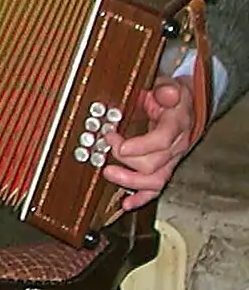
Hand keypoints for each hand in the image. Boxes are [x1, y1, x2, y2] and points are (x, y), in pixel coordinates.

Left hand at [103, 77, 196, 210]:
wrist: (184, 106)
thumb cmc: (170, 96)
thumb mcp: (169, 85)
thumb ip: (167, 89)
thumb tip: (166, 93)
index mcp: (176, 125)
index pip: (161, 141)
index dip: (139, 146)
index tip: (116, 142)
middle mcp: (176, 146)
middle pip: (154, 163)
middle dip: (126, 159)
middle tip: (105, 147)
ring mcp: (171, 160)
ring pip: (155, 180)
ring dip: (130, 182)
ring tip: (109, 174)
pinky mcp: (164, 168)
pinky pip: (156, 188)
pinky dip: (141, 198)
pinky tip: (127, 204)